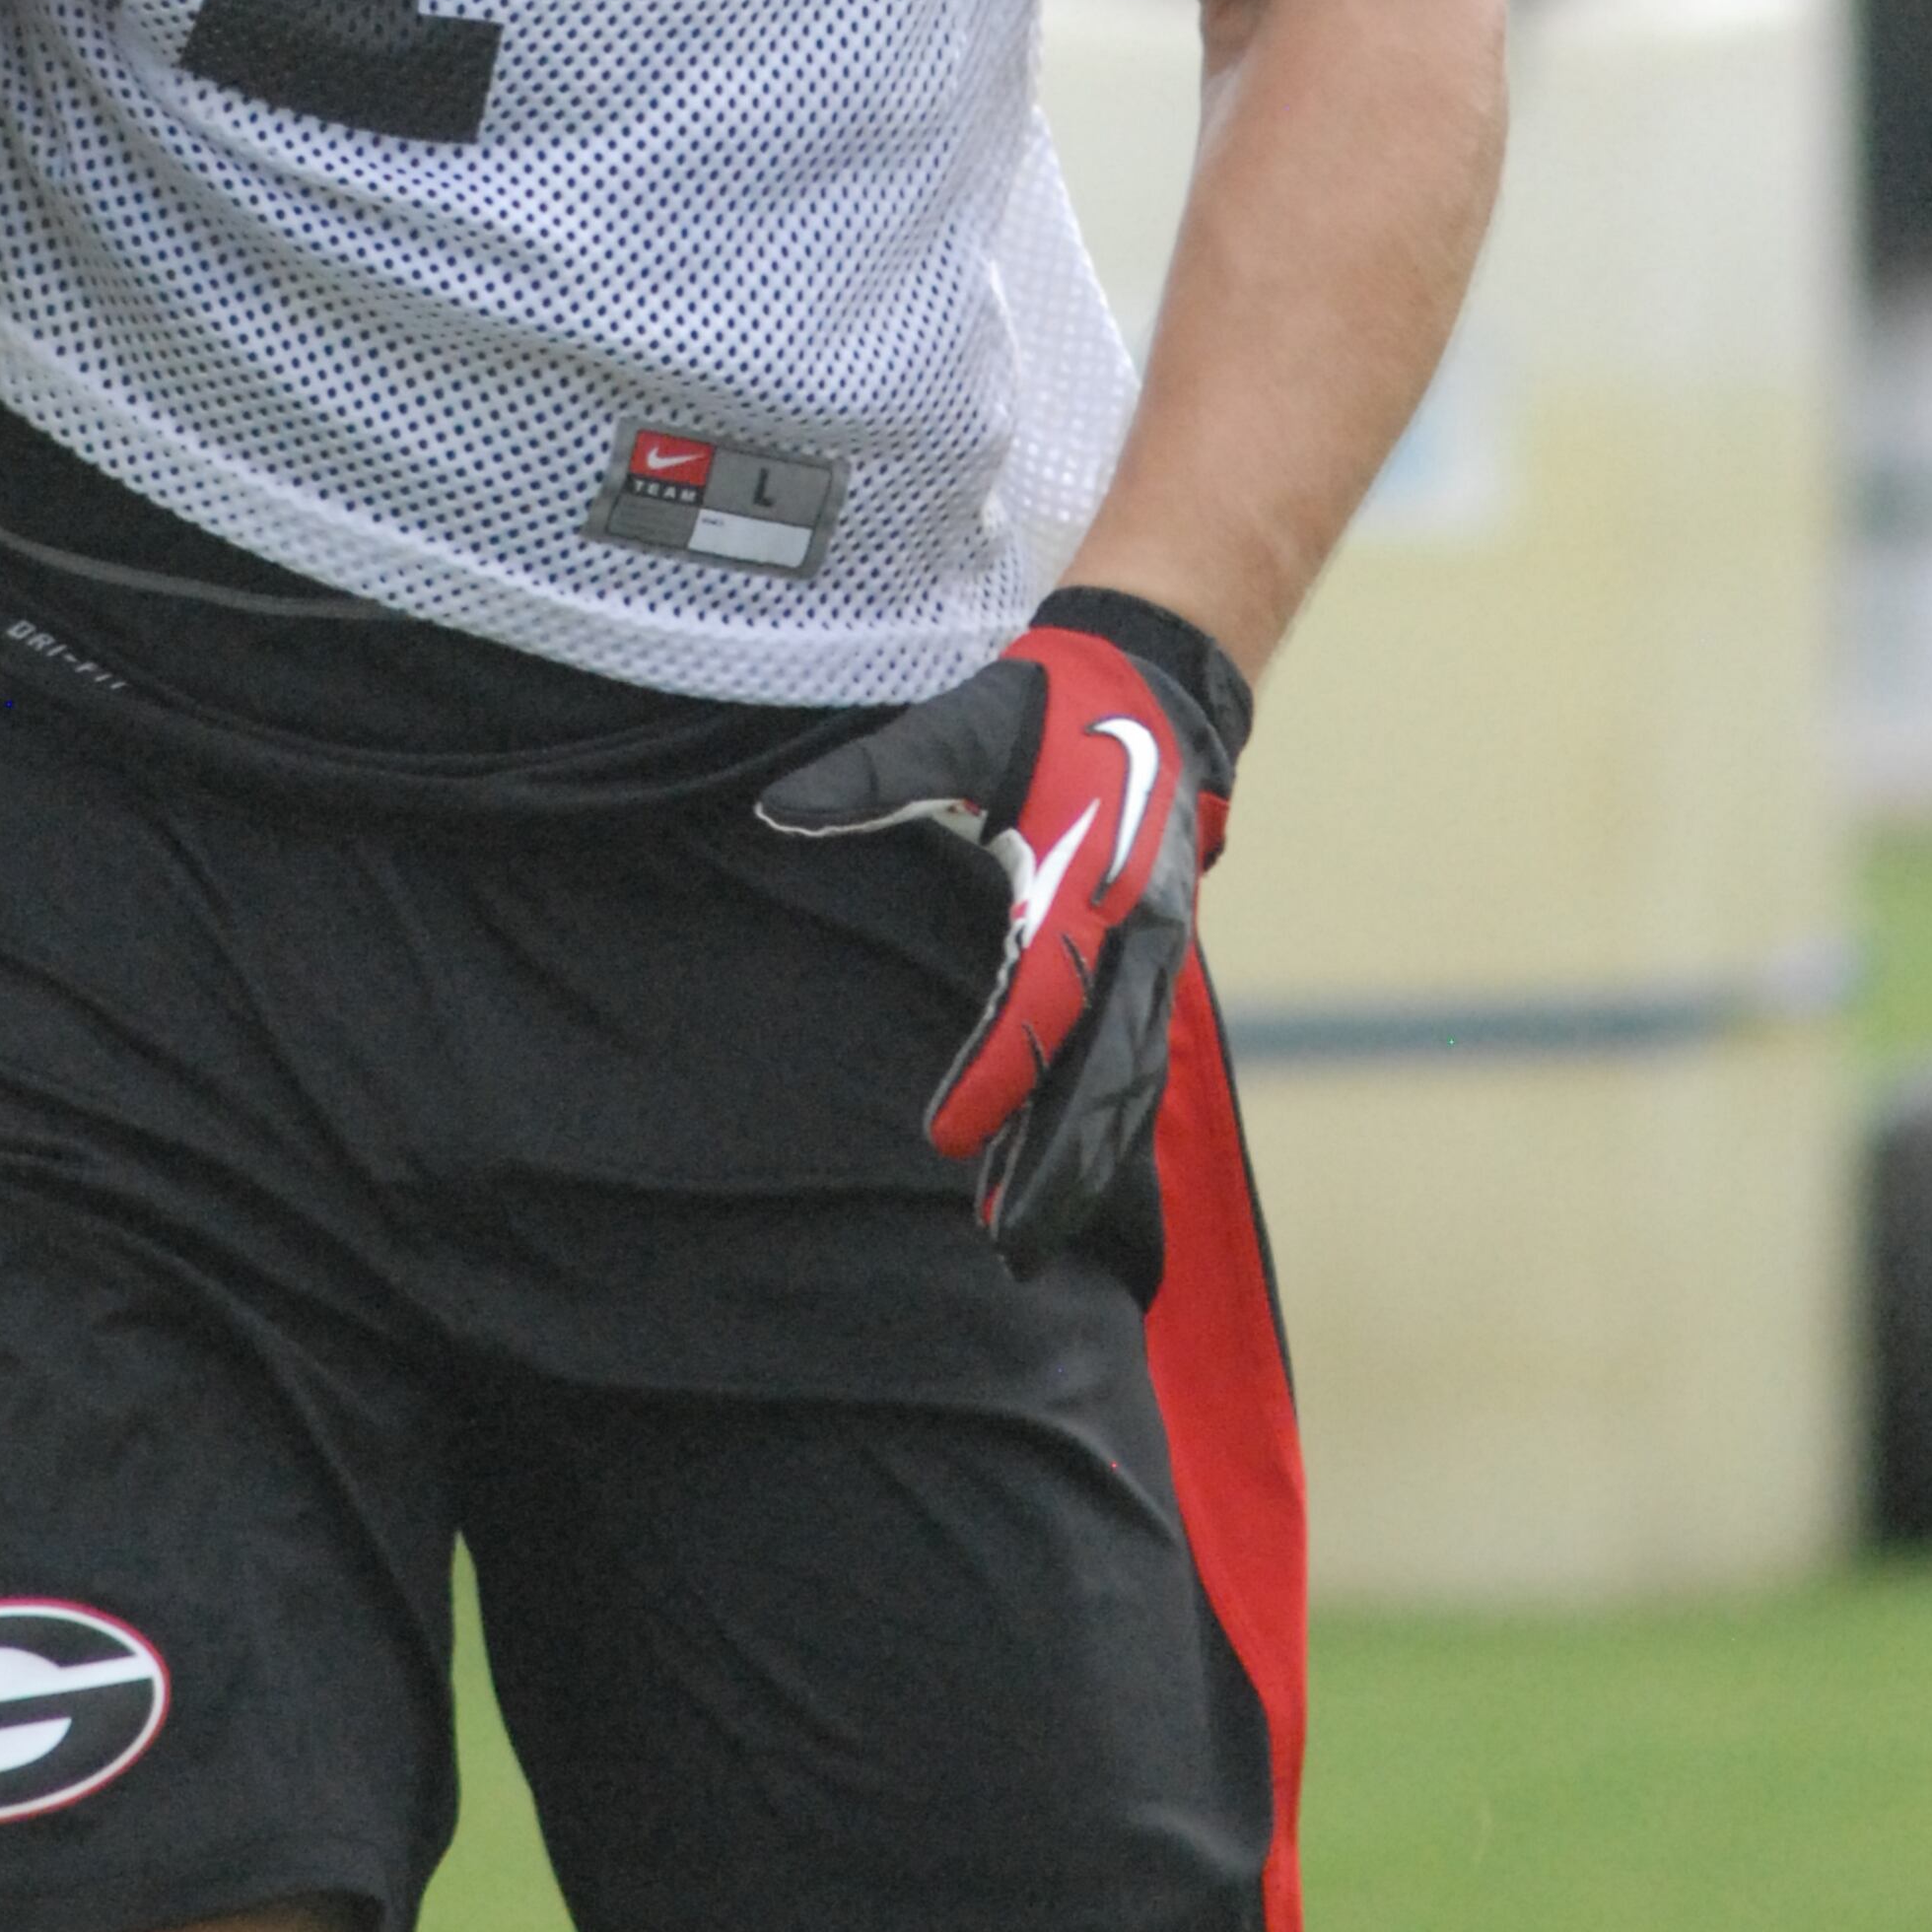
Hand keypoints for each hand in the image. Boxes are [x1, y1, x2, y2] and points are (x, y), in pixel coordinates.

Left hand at [757, 586, 1248, 1274]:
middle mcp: (1135, 934)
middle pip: (1103, 1076)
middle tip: (1005, 1248)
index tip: (945, 1140)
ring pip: (1127, 1084)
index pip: (1041, 1004)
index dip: (997, 1075)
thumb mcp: (961, 727)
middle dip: (1057, 1166)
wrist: (1155, 683)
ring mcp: (1156, 954)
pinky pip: (1136, 1062)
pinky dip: (1103, 1125)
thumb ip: (874, 778)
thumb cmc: (1051, 707)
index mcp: (1087, 885)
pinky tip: (1065, 1169)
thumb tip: (775, 813)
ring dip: (1079, 1161)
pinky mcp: (1156, 962)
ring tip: (1022, 1234)